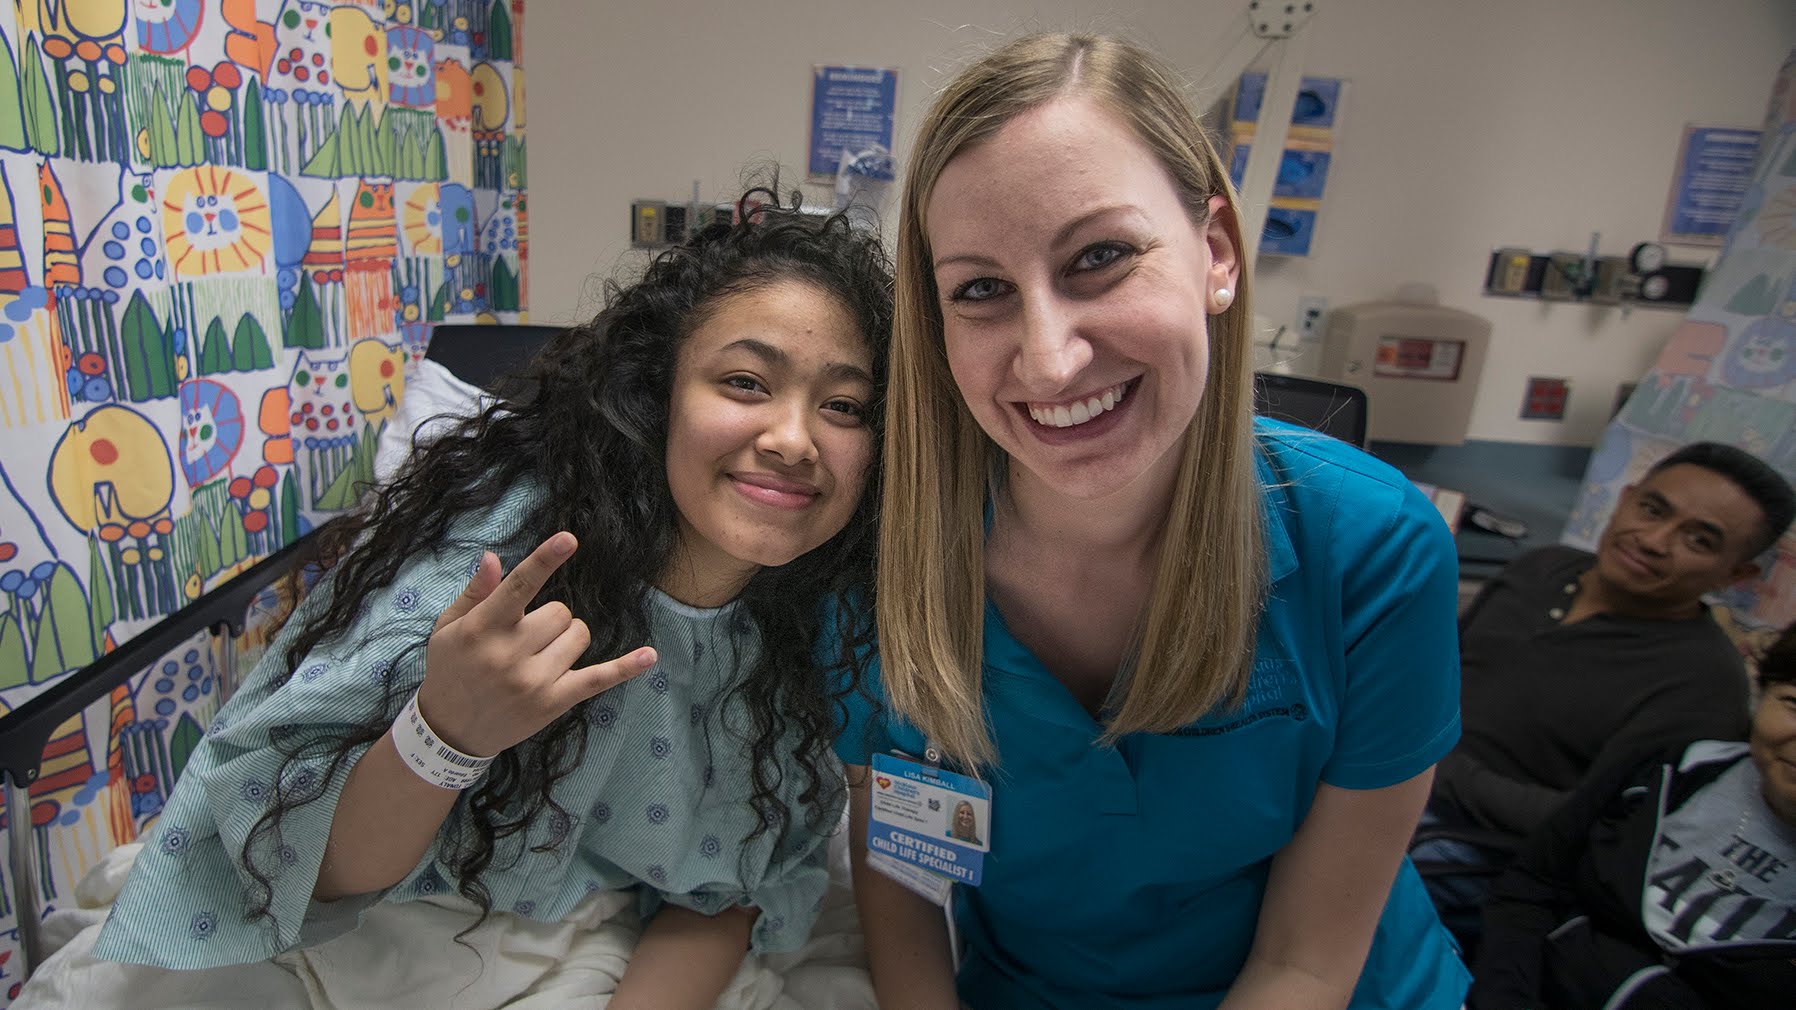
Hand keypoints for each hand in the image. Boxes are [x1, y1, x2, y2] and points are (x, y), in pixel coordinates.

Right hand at [417, 532, 655, 755]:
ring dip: (566, 639)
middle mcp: (509, 654)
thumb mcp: (449, 628)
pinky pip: (598, 678)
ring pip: (579, 635)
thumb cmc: (450, 669)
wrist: (450, 730)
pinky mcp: (554, 702)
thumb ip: (476, 593)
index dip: (545, 561)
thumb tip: (492, 557)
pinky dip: (625, 667)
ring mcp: (534, 680)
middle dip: (549, 619)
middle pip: (560, 612)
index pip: (519, 587)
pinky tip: (650, 655)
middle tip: (525, 638)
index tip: (569, 539)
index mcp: (482, 628)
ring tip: (538, 657)